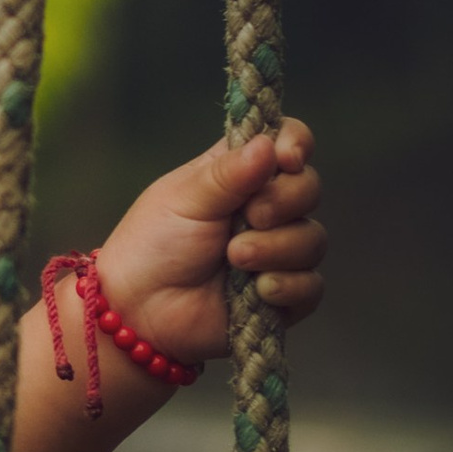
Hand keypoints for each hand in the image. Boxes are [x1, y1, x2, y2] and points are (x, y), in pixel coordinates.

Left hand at [93, 122, 326, 373]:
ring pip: (313, 239)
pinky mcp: (283, 294)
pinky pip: (311, 285)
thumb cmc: (153, 245)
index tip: (287, 158)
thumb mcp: (185, 199)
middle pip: (309, 188)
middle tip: (249, 217)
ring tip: (234, 258)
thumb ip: (228, 173)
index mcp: (239, 173)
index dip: (295, 144)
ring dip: (275, 248)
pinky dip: (286, 286)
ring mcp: (277, 251)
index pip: (286, 141)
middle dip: (284, 201)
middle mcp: (265, 207)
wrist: (139, 310)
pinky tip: (256, 290)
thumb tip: (268, 144)